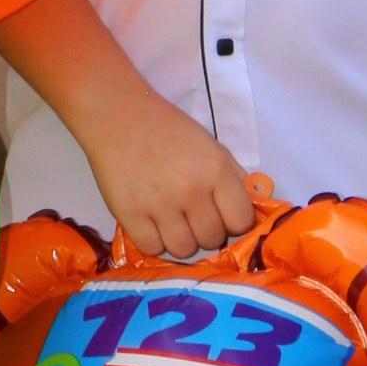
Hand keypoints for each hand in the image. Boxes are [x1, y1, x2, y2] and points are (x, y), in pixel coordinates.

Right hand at [85, 86, 256, 261]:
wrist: (118, 115)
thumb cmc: (168, 129)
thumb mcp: (210, 146)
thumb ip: (233, 177)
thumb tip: (248, 211)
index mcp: (215, 170)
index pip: (241, 222)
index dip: (233, 221)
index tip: (221, 213)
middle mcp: (191, 190)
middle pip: (212, 239)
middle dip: (205, 230)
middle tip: (191, 213)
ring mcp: (159, 205)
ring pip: (183, 250)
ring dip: (180, 239)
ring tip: (170, 219)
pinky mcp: (129, 215)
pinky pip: (152, 249)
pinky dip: (153, 240)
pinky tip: (150, 222)